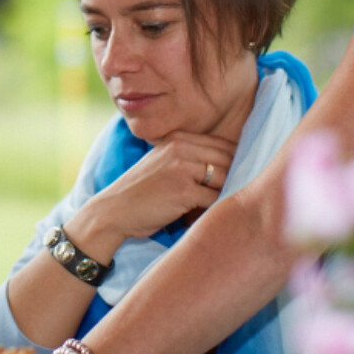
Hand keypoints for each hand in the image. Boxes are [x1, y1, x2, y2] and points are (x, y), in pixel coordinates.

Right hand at [66, 130, 235, 256]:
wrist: (114, 211)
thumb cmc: (142, 191)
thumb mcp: (163, 162)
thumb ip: (190, 156)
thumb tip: (231, 163)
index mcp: (178, 139)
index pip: (221, 144)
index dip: (235, 161)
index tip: (239, 175)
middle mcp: (181, 148)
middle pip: (227, 159)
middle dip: (235, 176)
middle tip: (236, 192)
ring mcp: (182, 169)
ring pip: (224, 177)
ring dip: (227, 193)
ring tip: (222, 204)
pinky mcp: (183, 191)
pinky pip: (215, 198)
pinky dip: (215, 208)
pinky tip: (208, 214)